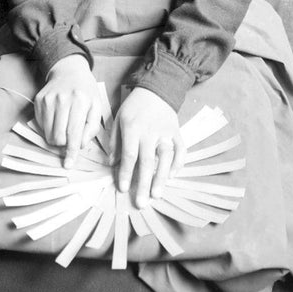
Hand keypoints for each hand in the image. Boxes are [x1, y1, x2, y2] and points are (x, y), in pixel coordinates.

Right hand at [34, 55, 101, 168]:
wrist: (70, 71)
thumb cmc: (86, 91)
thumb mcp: (97, 106)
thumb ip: (92, 128)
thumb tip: (80, 144)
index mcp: (80, 101)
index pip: (74, 133)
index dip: (71, 151)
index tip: (68, 165)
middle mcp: (62, 99)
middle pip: (58, 137)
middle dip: (64, 143)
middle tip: (70, 136)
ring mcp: (48, 99)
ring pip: (48, 134)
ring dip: (56, 137)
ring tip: (64, 125)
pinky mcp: (39, 100)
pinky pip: (41, 125)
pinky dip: (48, 127)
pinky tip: (57, 117)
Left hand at [109, 88, 185, 209]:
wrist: (156, 89)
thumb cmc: (134, 106)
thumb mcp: (118, 119)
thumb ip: (115, 141)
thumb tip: (112, 163)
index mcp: (133, 128)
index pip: (130, 155)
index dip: (126, 174)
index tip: (123, 190)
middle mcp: (150, 131)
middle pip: (147, 161)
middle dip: (144, 183)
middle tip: (141, 203)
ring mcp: (166, 132)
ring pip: (166, 157)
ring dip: (162, 177)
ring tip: (157, 194)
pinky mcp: (177, 131)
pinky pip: (180, 149)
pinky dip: (178, 163)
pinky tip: (172, 176)